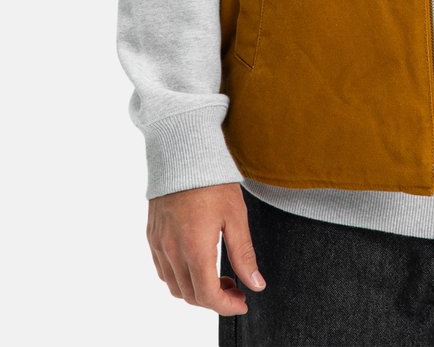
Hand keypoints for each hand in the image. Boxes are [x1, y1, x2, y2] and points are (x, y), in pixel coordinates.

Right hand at [147, 182, 266, 315]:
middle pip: (191, 295)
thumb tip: (256, 284)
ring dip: (196, 291)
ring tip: (218, 276)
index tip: (242, 302)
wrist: (184, 153)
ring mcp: (159, 244)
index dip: (227, 306)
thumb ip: (244, 254)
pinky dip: (180, 277)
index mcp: (195, 248)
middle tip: (235, 287)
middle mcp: (172, 251)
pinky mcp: (152, 236)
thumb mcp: (236, 216)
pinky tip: (197, 264)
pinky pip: (163, 270)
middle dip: (215, 299)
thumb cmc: (212, 181)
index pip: (208, 295)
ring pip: (175, 287)